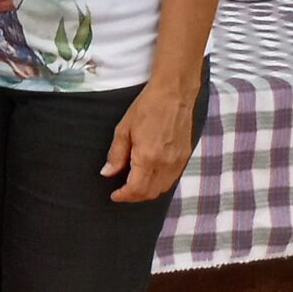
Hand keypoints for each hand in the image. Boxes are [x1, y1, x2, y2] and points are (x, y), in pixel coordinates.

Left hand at [104, 80, 198, 202]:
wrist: (174, 95)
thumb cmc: (146, 108)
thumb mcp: (123, 130)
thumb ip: (116, 155)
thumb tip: (107, 173)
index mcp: (148, 157)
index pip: (136, 189)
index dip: (124, 196)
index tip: (114, 195)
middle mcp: (166, 164)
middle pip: (150, 193)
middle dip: (134, 196)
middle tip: (122, 192)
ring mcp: (178, 161)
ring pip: (162, 188)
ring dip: (147, 191)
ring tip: (133, 185)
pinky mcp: (185, 157)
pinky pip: (171, 179)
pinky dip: (159, 183)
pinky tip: (149, 175)